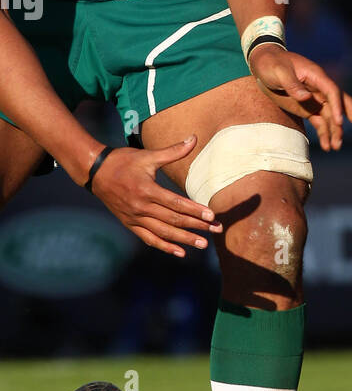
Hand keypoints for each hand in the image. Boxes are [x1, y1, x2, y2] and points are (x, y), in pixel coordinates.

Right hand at [89, 137, 222, 256]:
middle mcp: (141, 207)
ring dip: (184, 240)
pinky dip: (165, 246)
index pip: (176, 204)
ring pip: (163, 233)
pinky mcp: (130, 224)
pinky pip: (149, 239)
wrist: (95, 172)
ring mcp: (135, 218)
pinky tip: (180, 252)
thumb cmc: (124, 161)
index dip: (195, 211)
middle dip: (197, 226)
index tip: (212, 216)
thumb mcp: (147, 155)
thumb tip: (194, 138)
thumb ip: (173, 151)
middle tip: (217, 230)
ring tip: (203, 244)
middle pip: (174, 220)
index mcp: (147, 190)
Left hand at [249, 44, 351, 150]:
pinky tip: (327, 147)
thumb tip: (306, 97)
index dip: (338, 106)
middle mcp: (320, 88)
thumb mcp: (278, 71)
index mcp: (316, 76)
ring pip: (332, 117)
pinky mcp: (309, 109)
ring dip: (336, 131)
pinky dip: (325, 134)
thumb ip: (292, 84)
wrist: (263, 64)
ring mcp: (316, 99)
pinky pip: (321, 122)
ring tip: (336, 147)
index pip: (333, 91)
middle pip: (342, 103)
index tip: (339, 122)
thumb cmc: (270, 64)